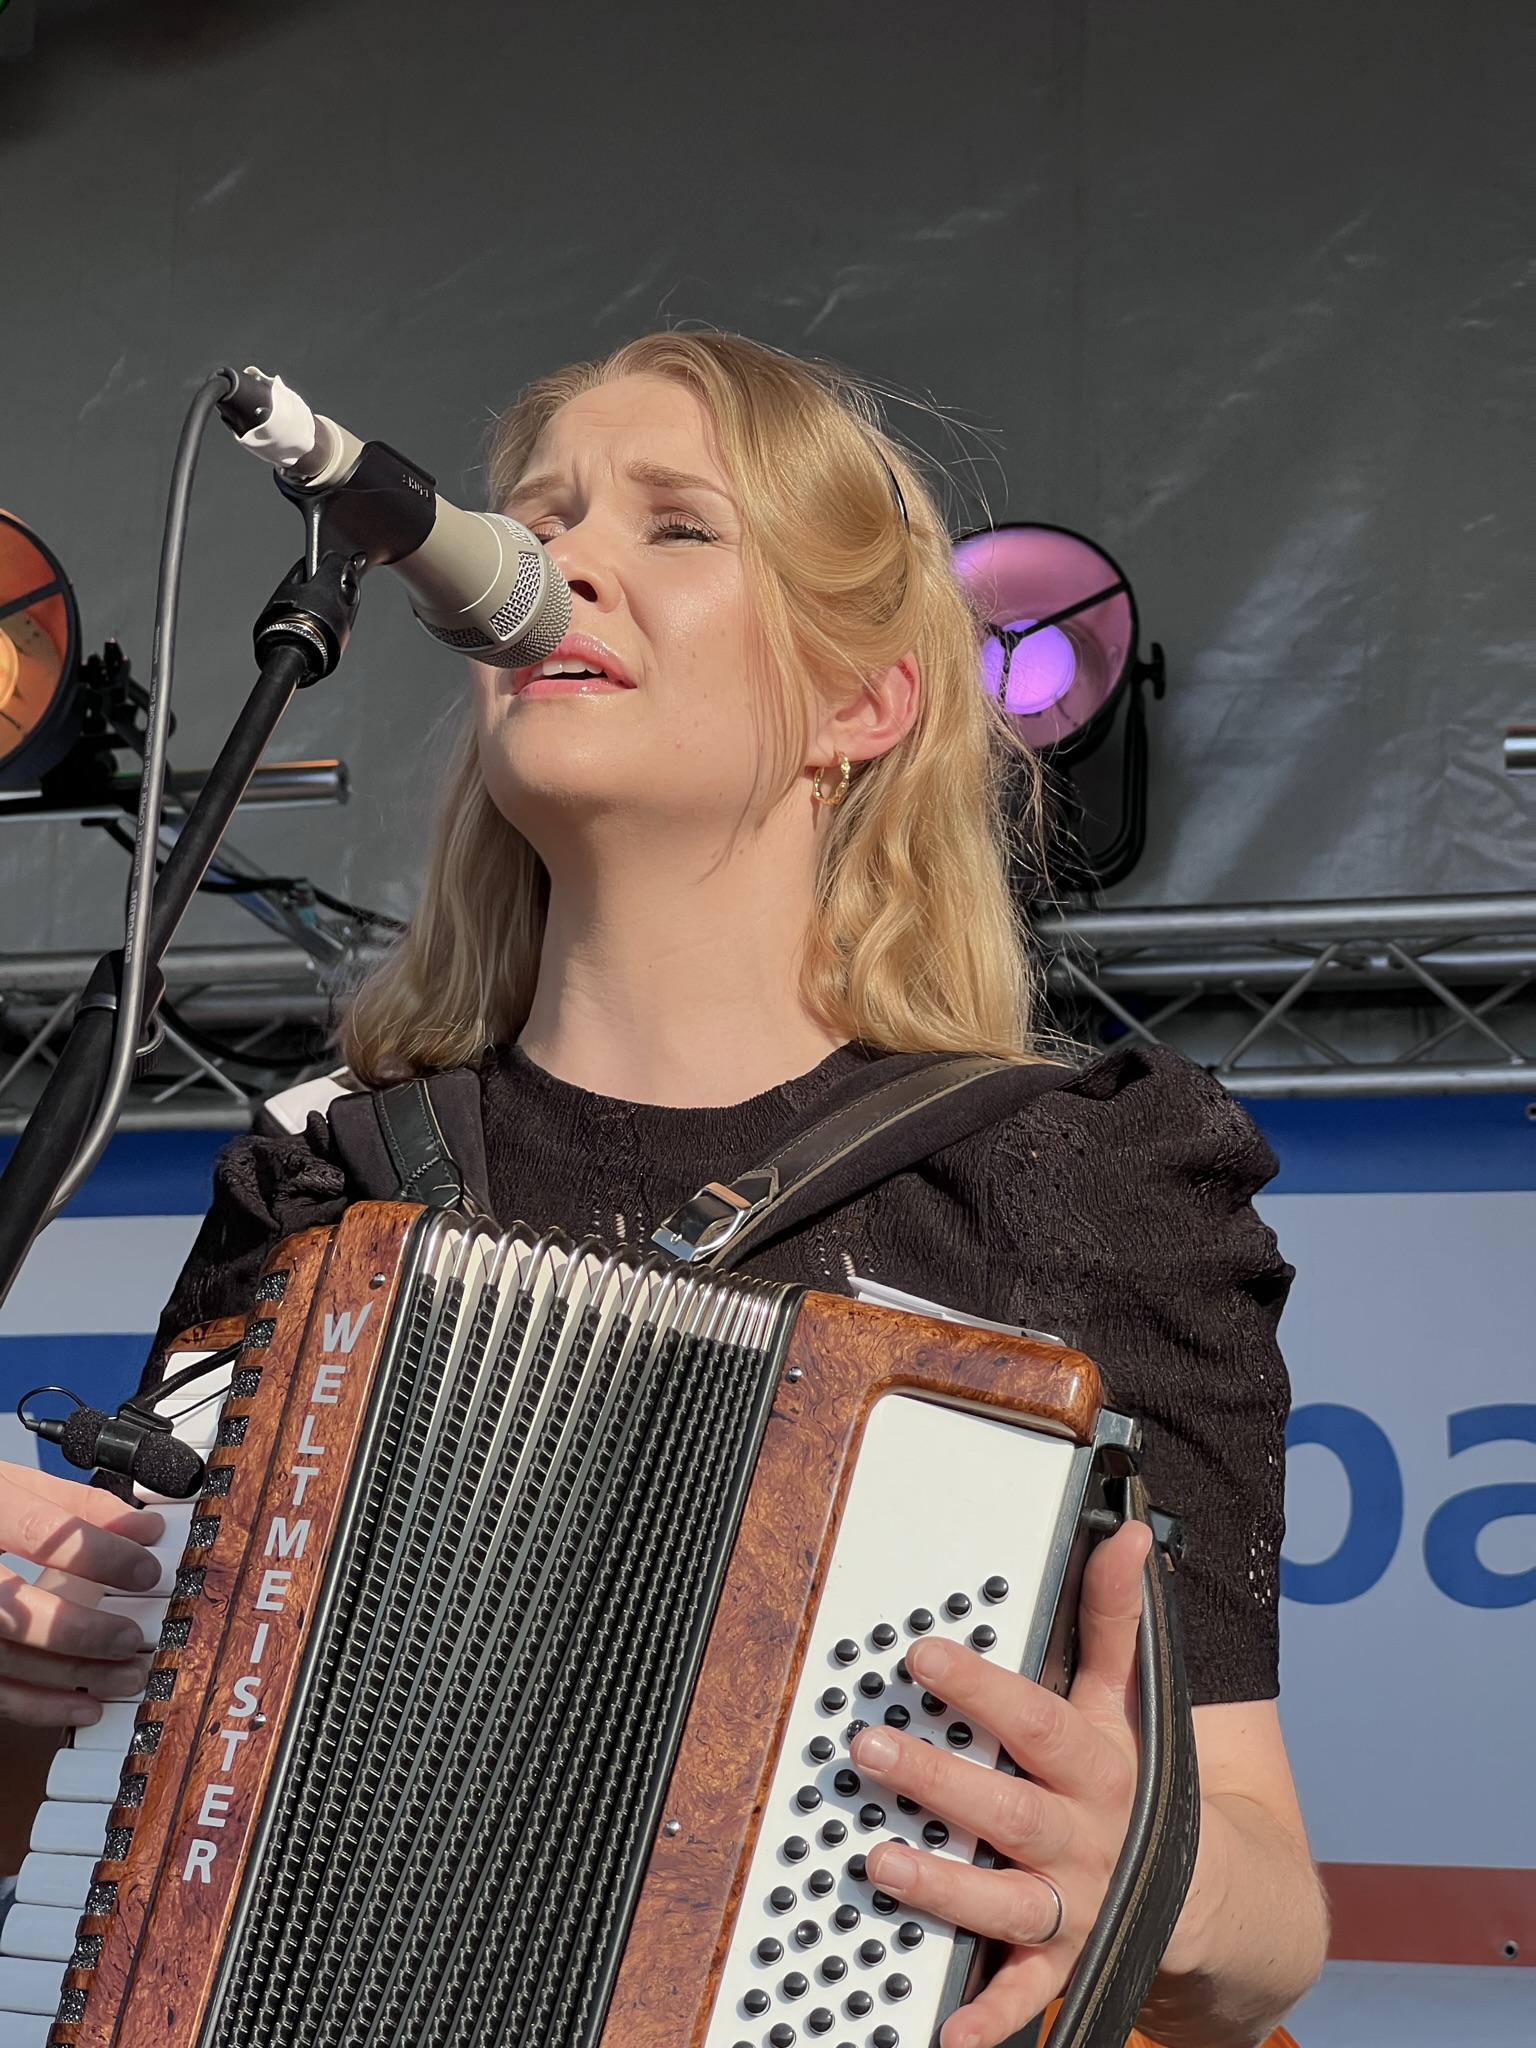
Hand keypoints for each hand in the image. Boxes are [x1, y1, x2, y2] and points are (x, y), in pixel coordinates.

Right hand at [0, 1461, 163, 1726]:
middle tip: (132, 1637)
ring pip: (4, 1657)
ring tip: (127, 1676)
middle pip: (11, 1610)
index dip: (97, 1554)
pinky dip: (38, 1705)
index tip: (146, 1571)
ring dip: (70, 1675)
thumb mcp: (9, 1487)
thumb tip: (142, 1527)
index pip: (39, 1531)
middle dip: (79, 1630)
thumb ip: (74, 1504)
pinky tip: (84, 1706)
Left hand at [851, 1519, 1151, 2047]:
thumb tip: (1123, 1533)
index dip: (982, 1687)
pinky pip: (1021, 1997)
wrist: (1215, 1899)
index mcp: (1095, 1767)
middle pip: (1007, 1809)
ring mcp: (1070, 1906)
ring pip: (1003, 1899)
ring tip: (877, 1862)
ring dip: (942, 1887)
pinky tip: (941, 2031)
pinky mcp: (1057, 1964)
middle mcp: (1082, 1838)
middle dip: (938, 1780)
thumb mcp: (1130, 1701)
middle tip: (868, 1748)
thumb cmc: (1140, 1781)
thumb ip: (1116, 1621)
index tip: (924, 1654)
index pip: (1036, 1721)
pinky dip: (985, 2021)